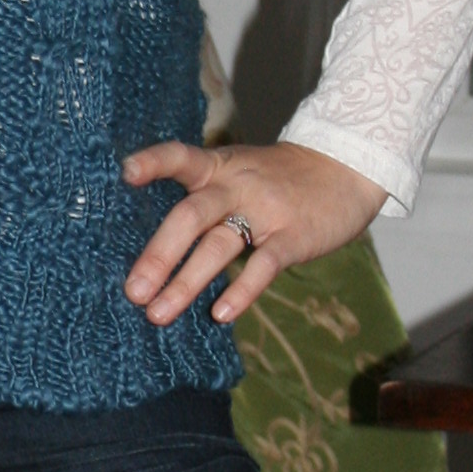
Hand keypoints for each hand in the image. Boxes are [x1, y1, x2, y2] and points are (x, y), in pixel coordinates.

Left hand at [120, 138, 383, 328]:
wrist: (346, 168)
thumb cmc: (279, 179)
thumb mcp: (239, 172)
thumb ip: (204, 198)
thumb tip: (155, 248)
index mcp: (218, 168)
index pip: (181, 157)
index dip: (154, 163)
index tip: (125, 173)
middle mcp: (236, 186)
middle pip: (191, 216)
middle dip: (159, 255)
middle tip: (133, 291)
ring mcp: (266, 211)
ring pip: (219, 245)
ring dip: (186, 282)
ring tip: (158, 314)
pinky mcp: (294, 236)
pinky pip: (264, 265)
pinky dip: (241, 290)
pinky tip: (220, 314)